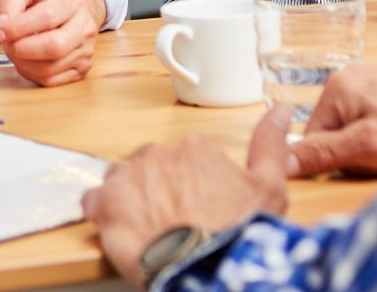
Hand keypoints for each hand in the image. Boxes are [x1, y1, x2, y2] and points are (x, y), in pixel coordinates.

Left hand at [0, 0, 104, 86]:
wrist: (72, 7)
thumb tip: (1, 26)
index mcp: (71, 0)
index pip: (47, 17)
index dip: (18, 28)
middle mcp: (84, 26)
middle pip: (54, 47)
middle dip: (21, 49)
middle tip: (6, 43)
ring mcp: (86, 49)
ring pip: (50, 68)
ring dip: (22, 63)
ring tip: (15, 49)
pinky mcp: (82, 68)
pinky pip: (51, 80)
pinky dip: (31, 73)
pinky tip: (26, 59)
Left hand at [82, 105, 295, 287]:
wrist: (204, 265)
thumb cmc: (237, 231)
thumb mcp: (268, 188)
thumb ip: (270, 145)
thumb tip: (281, 110)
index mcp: (197, 148)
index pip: (187, 161)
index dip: (193, 188)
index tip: (200, 209)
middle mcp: (159, 154)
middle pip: (154, 170)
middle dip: (161, 192)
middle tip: (176, 224)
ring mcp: (128, 176)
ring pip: (125, 182)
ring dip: (133, 201)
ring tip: (150, 231)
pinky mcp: (104, 202)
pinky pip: (95, 201)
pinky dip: (104, 214)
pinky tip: (123, 233)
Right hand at [285, 64, 376, 177]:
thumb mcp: (370, 146)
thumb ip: (324, 154)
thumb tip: (282, 161)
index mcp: (335, 88)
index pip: (311, 140)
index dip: (335, 162)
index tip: (362, 164)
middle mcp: (349, 79)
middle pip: (336, 136)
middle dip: (358, 155)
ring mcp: (372, 84)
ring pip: (359, 133)